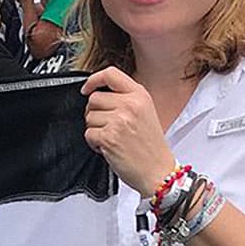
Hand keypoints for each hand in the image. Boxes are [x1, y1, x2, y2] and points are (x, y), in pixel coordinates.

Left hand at [81, 66, 176, 196]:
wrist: (158, 171)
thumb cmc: (151, 147)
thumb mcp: (146, 112)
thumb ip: (126, 99)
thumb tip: (99, 94)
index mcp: (140, 95)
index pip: (110, 74)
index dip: (94, 80)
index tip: (87, 88)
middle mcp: (130, 105)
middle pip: (94, 98)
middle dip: (95, 113)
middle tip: (107, 125)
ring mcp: (119, 120)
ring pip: (89, 116)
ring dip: (95, 129)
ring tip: (111, 138)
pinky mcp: (109, 137)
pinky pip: (89, 133)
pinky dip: (94, 143)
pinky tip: (109, 147)